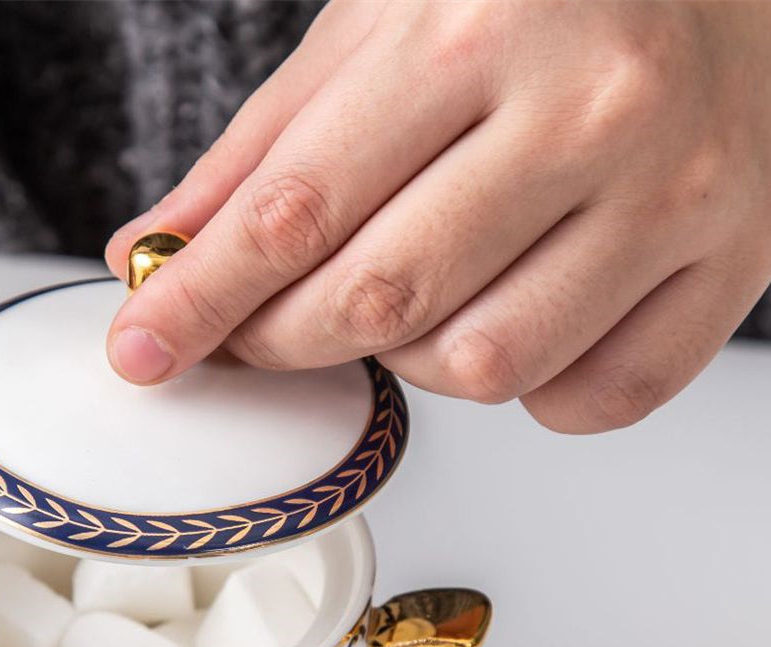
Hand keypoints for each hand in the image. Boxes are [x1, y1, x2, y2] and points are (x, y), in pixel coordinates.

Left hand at [104, 1, 770, 432]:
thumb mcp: (379, 26)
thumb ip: (263, 148)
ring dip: (409, 363)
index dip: (203, 297)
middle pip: (381, 300)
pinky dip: (529, 391)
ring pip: (482, 366)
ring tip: (410, 299)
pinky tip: (512, 318)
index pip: (296, 210)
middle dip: (284, 340)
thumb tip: (158, 253)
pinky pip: (592, 399)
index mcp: (475, 30)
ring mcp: (672, 194)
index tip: (144, 349)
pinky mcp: (734, 262)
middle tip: (256, 329)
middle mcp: (587, 112)